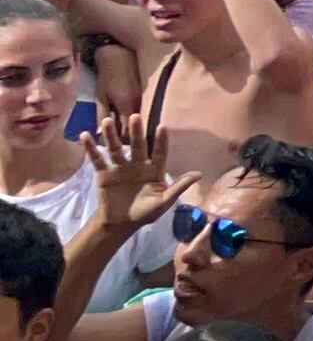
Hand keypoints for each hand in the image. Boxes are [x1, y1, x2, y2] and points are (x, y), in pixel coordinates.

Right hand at [84, 113, 191, 235]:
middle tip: (134, 116)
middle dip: (136, 132)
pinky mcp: (104, 173)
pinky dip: (90, 149)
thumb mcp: (163, 202)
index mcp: (154, 170)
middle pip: (137, 146)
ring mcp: (120, 167)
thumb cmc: (145, 212)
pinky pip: (97, 159)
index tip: (162, 126)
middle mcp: (137, 164)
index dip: (161, 140)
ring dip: (111, 135)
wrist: (120, 223)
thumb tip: (199, 174)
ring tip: (107, 121)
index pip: (159, 152)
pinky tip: (85, 136)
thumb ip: (178, 188)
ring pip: (116, 148)